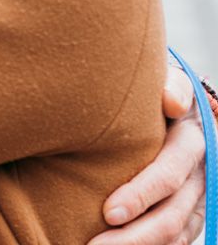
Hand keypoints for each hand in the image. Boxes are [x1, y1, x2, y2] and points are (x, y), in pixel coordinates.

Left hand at [88, 66, 205, 244]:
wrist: (159, 103)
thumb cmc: (149, 92)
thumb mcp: (161, 79)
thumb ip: (170, 84)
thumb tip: (172, 103)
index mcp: (191, 141)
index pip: (168, 175)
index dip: (141, 195)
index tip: (108, 212)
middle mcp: (200, 173)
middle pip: (172, 215)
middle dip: (135, 236)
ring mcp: (198, 196)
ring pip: (176, 234)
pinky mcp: (191, 211)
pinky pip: (178, 239)